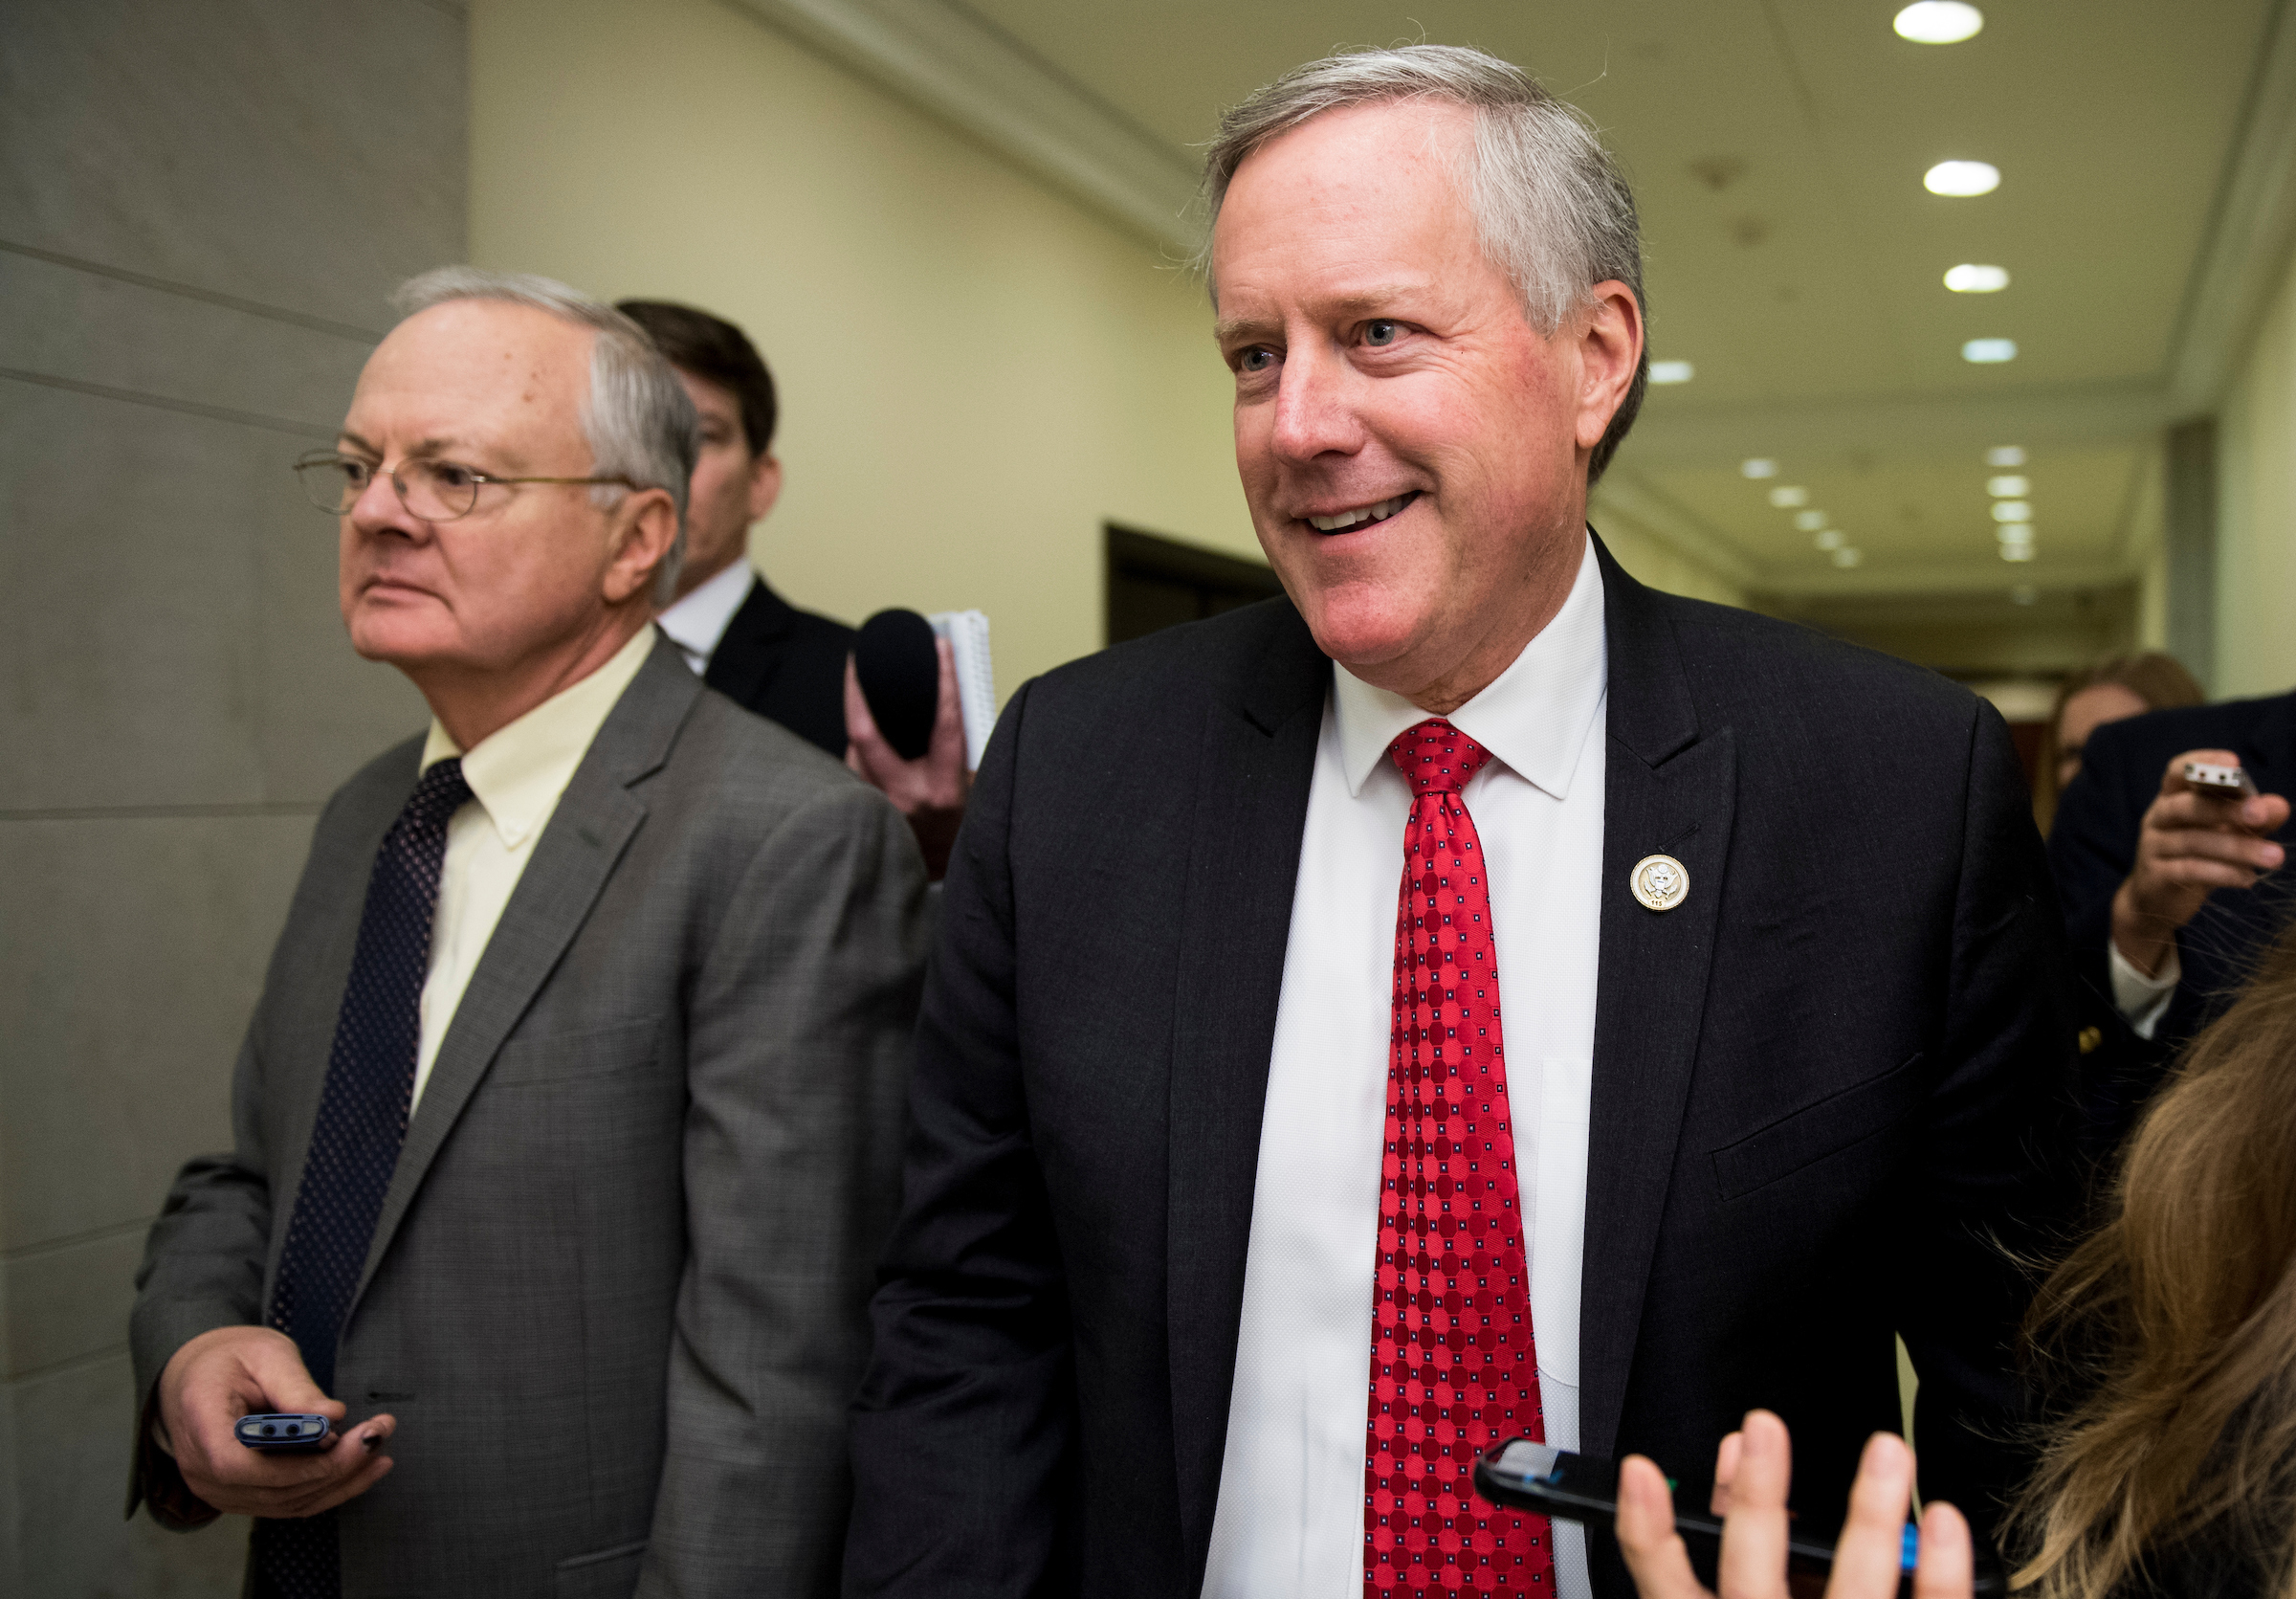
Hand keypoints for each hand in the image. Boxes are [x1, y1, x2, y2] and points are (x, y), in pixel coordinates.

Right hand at [155, 1325, 394, 1517]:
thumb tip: (333, 1415)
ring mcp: (217, 1489)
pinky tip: (363, 1468)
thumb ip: (296, 1386)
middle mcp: (201, 1467)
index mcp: (200, 1422)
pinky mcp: (239, 1496)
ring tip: (379, 1451)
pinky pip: (287, 1503)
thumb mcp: (265, 1354)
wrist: (198, 1377)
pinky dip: (328, 1489)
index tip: (340, 1441)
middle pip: (271, 1488)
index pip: (236, 1465)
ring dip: (339, 1482)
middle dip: (334, 1467)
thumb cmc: (231, 1359)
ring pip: (285, 1502)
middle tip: (378, 1433)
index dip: (291, 1465)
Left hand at [844, 637, 970, 880]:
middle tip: (856, 660)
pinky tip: (864, 729)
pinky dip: (858, 744)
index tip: (940, 649)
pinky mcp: (860, 807)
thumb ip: (959, 749)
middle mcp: (905, 797)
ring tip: (857, 685)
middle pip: (867, 732)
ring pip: (853, 749)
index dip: (944, 681)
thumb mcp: (976, 788)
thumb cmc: (961, 828)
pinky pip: (852, 766)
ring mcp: (877, 804)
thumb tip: (949, 698)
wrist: (941, 873)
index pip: (943, 724)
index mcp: (943, 790)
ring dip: (855, 717)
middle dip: (857, 691)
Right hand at [1616, 1410, 1971, 1598]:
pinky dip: (1941, 1570)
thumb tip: (1737, 1481)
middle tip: (1763, 1429)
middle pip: (1750, 1581)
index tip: (1643, 1472)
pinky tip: (1941, 1522)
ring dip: (1870, 1516)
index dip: (1649, 1532)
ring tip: (1887, 1453)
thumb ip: (1743, 1558)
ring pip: (1855, 1591)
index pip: (1667, 1589)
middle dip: (1755, 1500)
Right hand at [2110, 749, 2287, 975]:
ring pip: (2194, 841)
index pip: (2178, 772)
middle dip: (2226, 809)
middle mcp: (2157, 817)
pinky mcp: (2155, 876)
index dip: (2201, 763)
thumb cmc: (2196, 857)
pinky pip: (2189, 870)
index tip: (2233, 763)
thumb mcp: (2227, 833)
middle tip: (2260, 816)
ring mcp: (2153, 846)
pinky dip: (2223, 873)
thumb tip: (2280, 806)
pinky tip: (2249, 878)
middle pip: (2187, 806)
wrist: (2158, 901)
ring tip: (2275, 857)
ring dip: (2238, 848)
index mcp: (2172, 798)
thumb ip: (2252, 819)